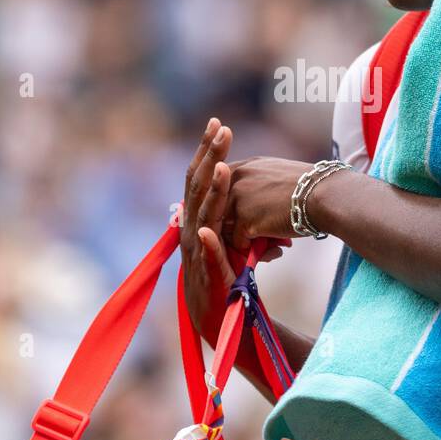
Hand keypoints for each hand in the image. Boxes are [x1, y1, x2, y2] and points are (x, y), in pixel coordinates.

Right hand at [179, 119, 286, 342]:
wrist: (215, 316)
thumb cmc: (224, 273)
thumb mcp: (234, 235)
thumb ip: (239, 213)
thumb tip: (249, 183)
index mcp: (197, 217)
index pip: (199, 176)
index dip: (207, 151)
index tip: (218, 123)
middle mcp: (192, 228)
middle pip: (197, 186)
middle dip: (209, 157)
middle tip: (221, 128)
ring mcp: (197, 251)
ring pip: (204, 216)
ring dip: (211, 192)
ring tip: (221, 167)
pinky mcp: (207, 275)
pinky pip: (207, 257)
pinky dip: (209, 243)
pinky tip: (210, 229)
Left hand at [221, 156, 315, 248]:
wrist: (324, 194)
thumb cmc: (309, 188)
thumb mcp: (277, 174)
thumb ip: (259, 183)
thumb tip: (254, 203)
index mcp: (244, 167)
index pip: (220, 190)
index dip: (227, 208)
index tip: (232, 221)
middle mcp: (236, 179)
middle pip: (218, 210)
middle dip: (230, 227)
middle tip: (249, 239)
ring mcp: (238, 198)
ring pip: (226, 228)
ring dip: (241, 240)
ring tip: (263, 247)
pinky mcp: (245, 220)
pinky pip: (239, 242)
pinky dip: (253, 250)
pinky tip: (270, 250)